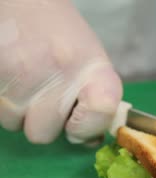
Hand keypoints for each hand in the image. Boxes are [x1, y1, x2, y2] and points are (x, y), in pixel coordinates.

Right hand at [0, 0, 121, 143]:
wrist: (24, 1)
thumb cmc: (60, 36)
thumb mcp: (90, 62)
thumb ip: (94, 102)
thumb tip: (88, 142)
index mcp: (94, 69)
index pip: (102, 112)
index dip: (87, 128)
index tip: (78, 125)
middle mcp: (62, 71)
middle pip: (44, 134)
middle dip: (42, 121)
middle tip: (45, 92)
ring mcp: (24, 74)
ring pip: (16, 125)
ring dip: (19, 110)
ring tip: (27, 79)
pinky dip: (3, 101)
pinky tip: (12, 76)